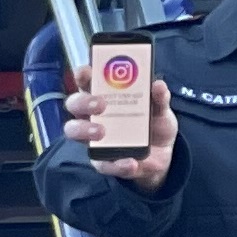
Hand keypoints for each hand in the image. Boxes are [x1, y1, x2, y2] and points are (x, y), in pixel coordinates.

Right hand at [61, 65, 177, 189]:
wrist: (162, 155)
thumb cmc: (154, 124)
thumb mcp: (161, 109)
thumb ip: (160, 98)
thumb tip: (157, 85)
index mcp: (104, 96)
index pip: (87, 81)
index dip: (83, 75)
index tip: (86, 72)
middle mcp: (93, 115)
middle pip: (74, 104)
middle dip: (83, 102)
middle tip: (100, 104)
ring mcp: (94, 139)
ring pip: (74, 131)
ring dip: (85, 130)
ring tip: (102, 133)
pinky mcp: (102, 161)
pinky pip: (102, 164)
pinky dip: (115, 164)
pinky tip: (129, 162)